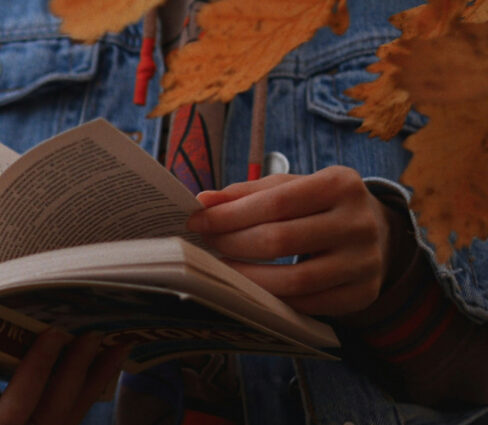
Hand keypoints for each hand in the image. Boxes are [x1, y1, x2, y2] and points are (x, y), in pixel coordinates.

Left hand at [186, 166, 410, 315]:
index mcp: (340, 184)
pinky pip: (308, 304)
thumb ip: (247, 193)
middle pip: (280, 240)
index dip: (229, 215)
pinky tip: (252, 288)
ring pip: (294, 280)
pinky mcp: (363, 293)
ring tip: (223, 269)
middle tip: (207, 245)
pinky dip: (273, 299)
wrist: (376, 232)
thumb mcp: (290, 187)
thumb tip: (203, 201)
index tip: (197, 222)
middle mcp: (359, 223)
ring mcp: (365, 262)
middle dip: (233, 244)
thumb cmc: (319, 205)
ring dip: (248, 278)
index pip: (274, 202)